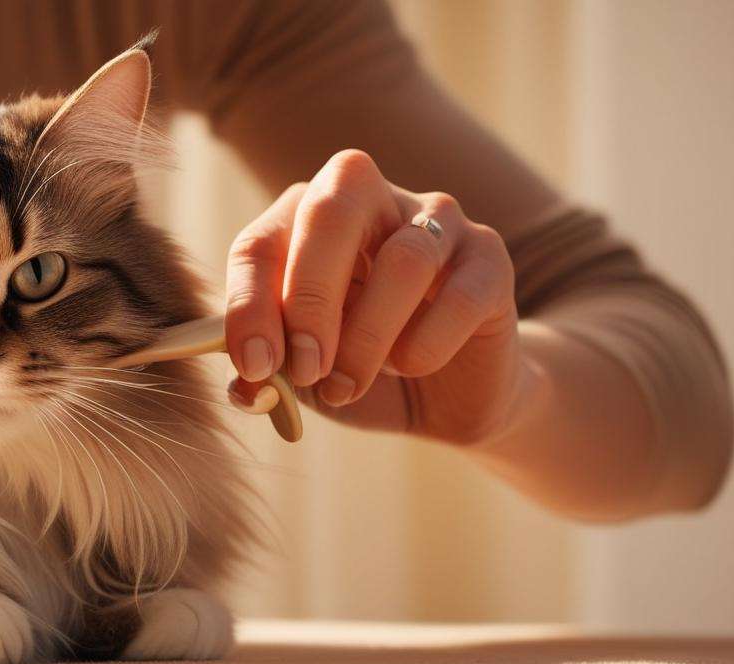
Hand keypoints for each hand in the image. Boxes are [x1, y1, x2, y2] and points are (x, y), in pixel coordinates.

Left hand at [224, 150, 523, 444]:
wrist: (445, 396)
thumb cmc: (356, 367)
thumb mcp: (300, 374)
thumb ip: (266, 372)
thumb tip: (243, 387)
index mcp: (304, 216)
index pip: (261, 242)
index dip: (249, 305)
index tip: (254, 368)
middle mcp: (372, 198)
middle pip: (332, 210)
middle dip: (309, 298)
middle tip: (304, 368)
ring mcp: (438, 220)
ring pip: (403, 258)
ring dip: (366, 337)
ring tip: (348, 385)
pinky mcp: (490, 258)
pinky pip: (461, 295)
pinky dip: (426, 344)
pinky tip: (408, 367)